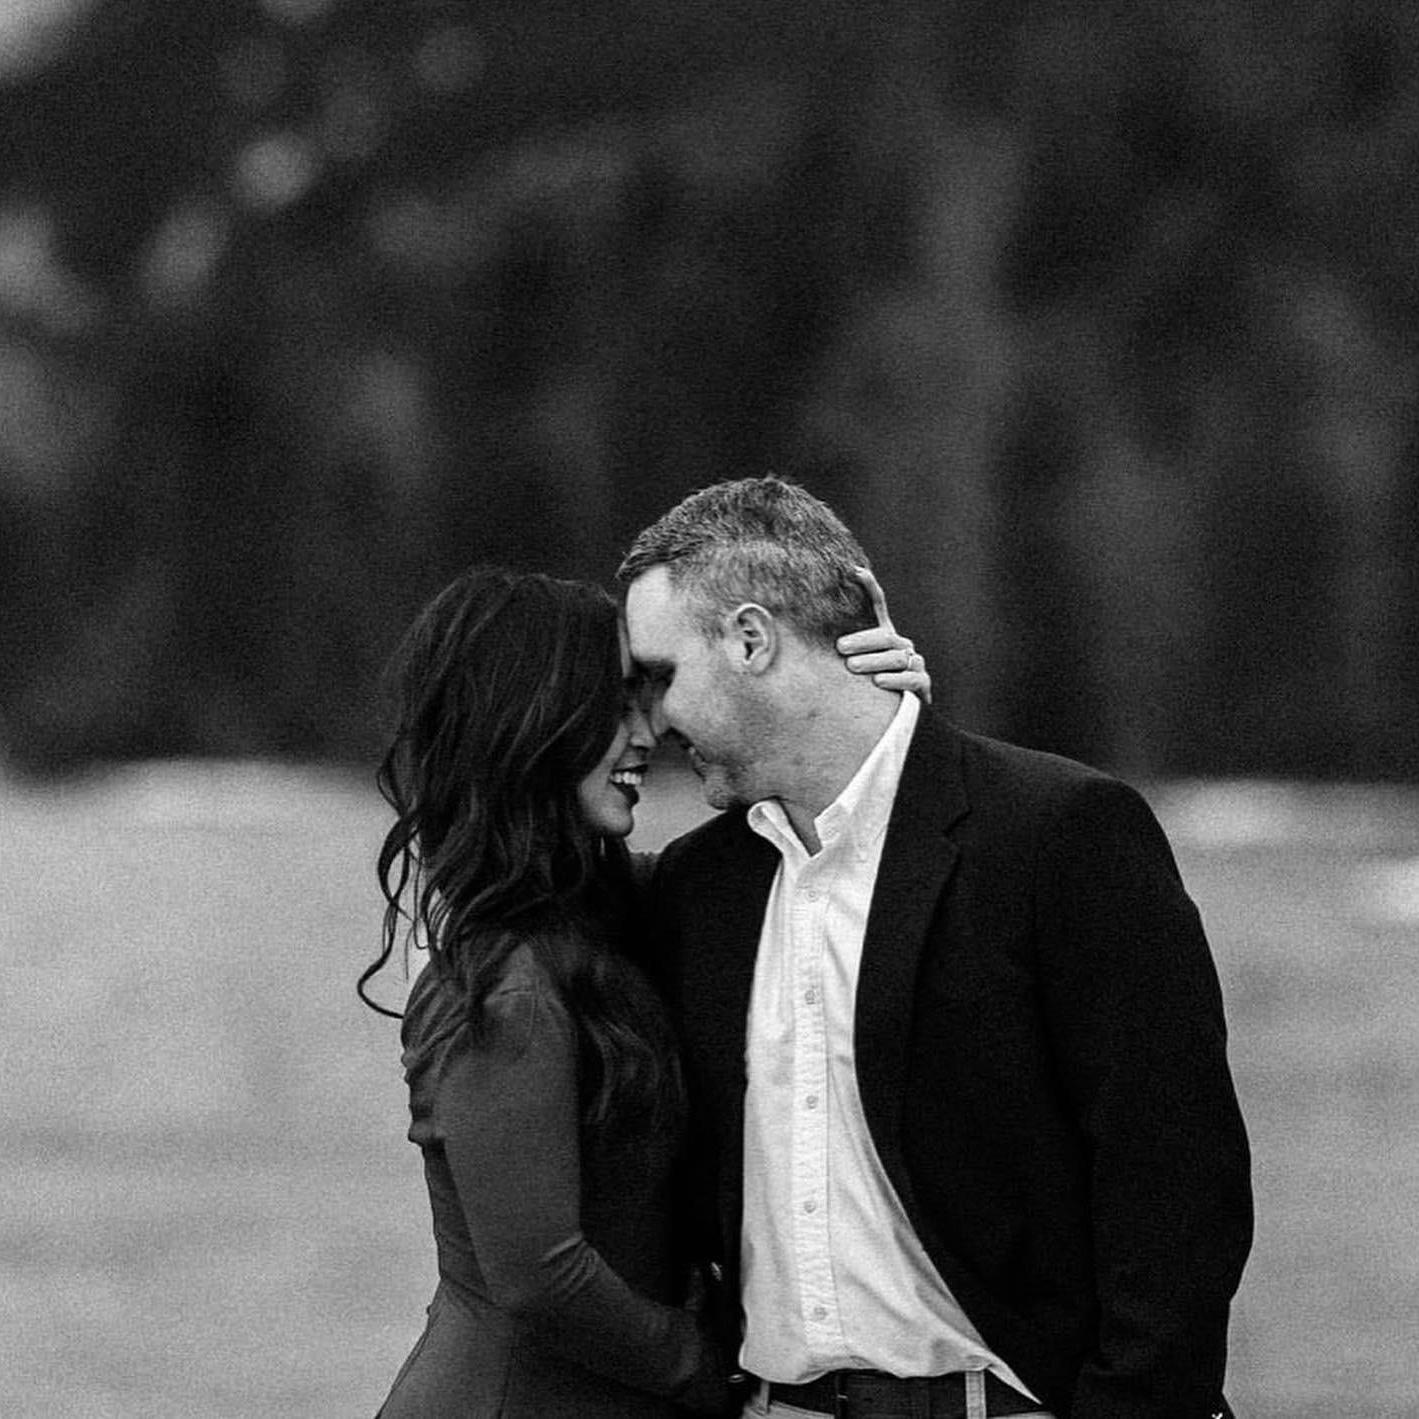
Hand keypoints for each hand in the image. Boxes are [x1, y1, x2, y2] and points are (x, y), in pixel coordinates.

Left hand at [837, 566, 931, 702]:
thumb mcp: (847, 663)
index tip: (855, 571)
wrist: (890, 712)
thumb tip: (793, 625)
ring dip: (874, 661)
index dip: (869, 587)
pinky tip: (878, 682)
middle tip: (840, 648)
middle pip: (885, 636)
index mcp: (883, 634)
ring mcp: (914, 663)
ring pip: (898, 657)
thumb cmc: (862, 684)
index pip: (878, 605)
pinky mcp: (922, 683)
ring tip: (852, 667)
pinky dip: (896, 679)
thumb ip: (833, 647)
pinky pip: (913, 678)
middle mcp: (901, 644)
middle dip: (862, 641)